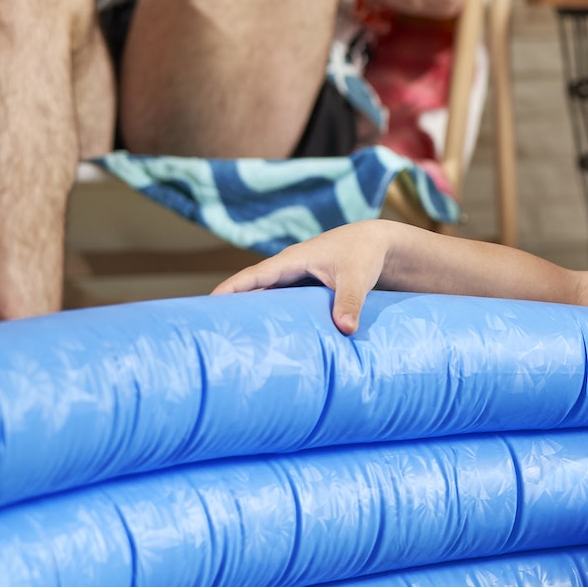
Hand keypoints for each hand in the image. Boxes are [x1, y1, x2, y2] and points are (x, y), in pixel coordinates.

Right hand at [212, 219, 396, 333]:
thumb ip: (349, 301)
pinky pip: (284, 306)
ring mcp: (297, 280)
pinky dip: (274, 318)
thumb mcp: (357, 276)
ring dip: (252, 315)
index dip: (230, 291)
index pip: (253, 277)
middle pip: (253, 290)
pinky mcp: (308, 291)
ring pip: (268, 299)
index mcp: (292, 260)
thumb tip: (345, 330)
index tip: (205, 307)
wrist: (382, 244)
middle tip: (208, 332)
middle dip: (231, 307)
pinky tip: (268, 340)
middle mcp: (289, 269)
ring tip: (231, 342)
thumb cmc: (365, 254)